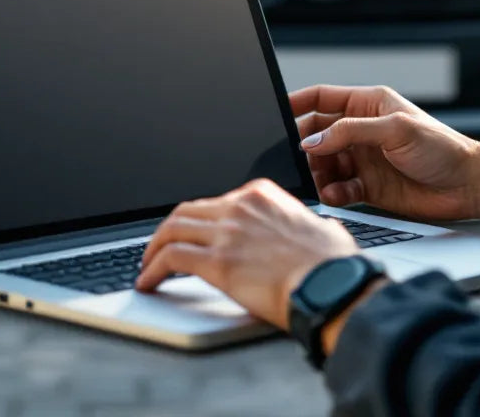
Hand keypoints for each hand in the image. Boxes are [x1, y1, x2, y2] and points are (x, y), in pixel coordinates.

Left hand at [136, 179, 357, 328]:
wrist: (331, 285)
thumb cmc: (332, 264)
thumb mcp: (320, 227)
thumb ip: (304, 224)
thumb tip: (312, 231)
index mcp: (261, 194)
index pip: (215, 202)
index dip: (197, 221)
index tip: (191, 236)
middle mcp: (240, 206)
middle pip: (187, 211)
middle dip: (168, 231)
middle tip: (158, 249)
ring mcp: (226, 231)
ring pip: (172, 230)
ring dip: (153, 249)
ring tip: (146, 266)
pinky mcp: (217, 261)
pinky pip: (171, 258)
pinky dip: (153, 270)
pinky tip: (148, 282)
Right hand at [292, 84, 479, 221]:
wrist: (467, 185)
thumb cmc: (442, 147)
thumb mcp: (395, 130)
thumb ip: (350, 132)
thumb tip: (312, 139)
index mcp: (368, 104)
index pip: (322, 98)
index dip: (298, 103)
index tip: (277, 113)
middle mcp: (362, 130)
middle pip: (318, 133)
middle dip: (305, 146)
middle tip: (296, 158)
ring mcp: (363, 158)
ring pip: (325, 163)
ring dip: (317, 173)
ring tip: (316, 182)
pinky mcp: (368, 187)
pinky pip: (338, 188)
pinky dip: (332, 192)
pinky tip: (334, 195)